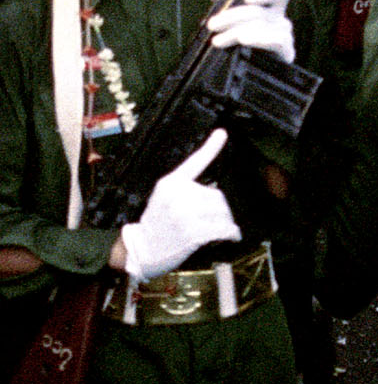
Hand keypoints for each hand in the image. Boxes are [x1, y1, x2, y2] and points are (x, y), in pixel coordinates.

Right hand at [120, 130, 242, 282]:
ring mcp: (185, 213)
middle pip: (217, 196)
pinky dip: (231, 234)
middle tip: (211, 223)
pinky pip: (224, 228)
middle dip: (220, 210)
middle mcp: (177, 194)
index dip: (211, 147)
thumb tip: (213, 192)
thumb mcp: (163, 199)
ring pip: (222, 212)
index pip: (194, 162)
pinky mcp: (193, 231)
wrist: (140, 251)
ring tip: (216, 231)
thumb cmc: (156, 226)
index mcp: (170, 183)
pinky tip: (229, 237)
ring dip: (225, 223)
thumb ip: (185, 191)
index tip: (223, 132)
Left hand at [205, 0, 295, 62]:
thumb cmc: (240, 42)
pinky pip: (278, 40)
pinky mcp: (287, 53)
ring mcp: (285, 37)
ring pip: (264, 26)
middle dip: (232, 17)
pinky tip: (244, 40)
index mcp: (271, 9)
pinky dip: (260, 38)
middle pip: (260, 12)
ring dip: (237, 31)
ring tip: (219, 40)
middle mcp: (281, 20)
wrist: (246, 73)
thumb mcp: (228, 16)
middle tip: (212, 25)